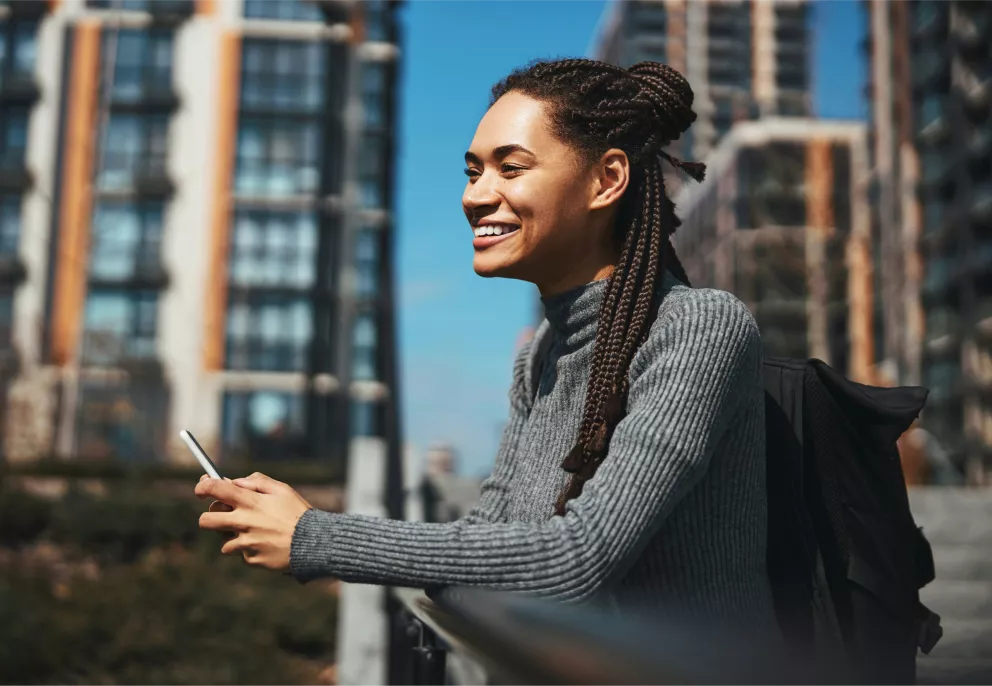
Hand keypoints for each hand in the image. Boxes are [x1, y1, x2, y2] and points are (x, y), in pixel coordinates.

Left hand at [195, 472, 312, 571]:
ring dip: (232, 535)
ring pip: (222, 540)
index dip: (202, 486)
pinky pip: (240, 554)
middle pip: (206, 520)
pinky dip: (248, 549)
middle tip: (222, 515)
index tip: (201, 488)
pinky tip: (265, 544)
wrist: (314, 544)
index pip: (214, 489)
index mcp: (249, 501)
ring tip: (253, 532)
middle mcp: (243, 522)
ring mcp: (245, 543)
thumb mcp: (282, 490)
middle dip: (209, 516)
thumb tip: (236, 481)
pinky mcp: (250, 559)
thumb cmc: (298, 513)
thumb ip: (258, 482)